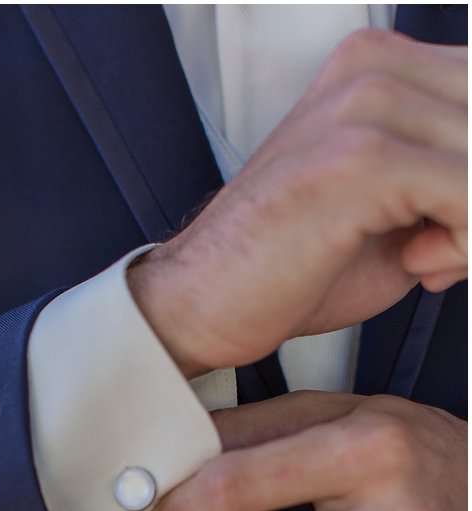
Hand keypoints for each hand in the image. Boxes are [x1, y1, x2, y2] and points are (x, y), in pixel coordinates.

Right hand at [128, 30, 466, 376]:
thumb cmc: (287, 268)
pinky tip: (416, 261)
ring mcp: (366, 105)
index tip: (455, 228)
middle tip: (440, 249)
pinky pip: (471, 193)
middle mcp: (374, 69)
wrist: (203, 304)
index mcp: (379, 67)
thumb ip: (457, 185)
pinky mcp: (360, 158)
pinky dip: (466, 245)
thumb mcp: (396, 212)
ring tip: (421, 256)